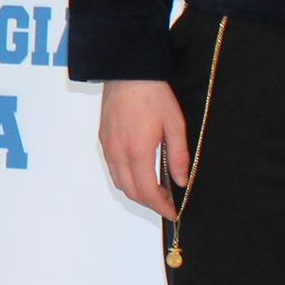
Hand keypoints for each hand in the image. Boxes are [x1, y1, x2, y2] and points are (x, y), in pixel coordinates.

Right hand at [100, 78, 188, 216]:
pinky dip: (126, 178)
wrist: (127, 72)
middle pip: (131, 192)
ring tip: (155, 189)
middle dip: (149, 203)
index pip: (147, 191)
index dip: (161, 206)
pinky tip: (139, 172)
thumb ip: (178, 156)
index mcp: (137, 150)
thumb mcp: (175, 125)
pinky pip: (113, 168)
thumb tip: (181, 180)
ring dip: (136, 192)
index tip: (172, 211)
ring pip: (119, 182)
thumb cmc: (152, 94)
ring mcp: (108, 146)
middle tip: (166, 203)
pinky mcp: (103, 139)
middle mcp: (118, 152)